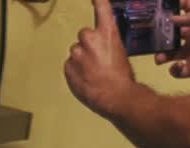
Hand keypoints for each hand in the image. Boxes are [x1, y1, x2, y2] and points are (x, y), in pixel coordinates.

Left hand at [65, 0, 137, 116]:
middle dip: (89, 44)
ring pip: (76, 51)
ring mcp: (76, 53)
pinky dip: (76, 70)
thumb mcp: (120, 51)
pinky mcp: (68, 67)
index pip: (101, 8)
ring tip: (93, 72)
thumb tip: (102, 44)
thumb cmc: (122, 77)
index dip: (97, 1)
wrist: (114, 96)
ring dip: (82, 58)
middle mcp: (89, 38)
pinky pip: (70, 65)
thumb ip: (108, 42)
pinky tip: (86, 78)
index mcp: (107, 32)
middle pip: (84, 34)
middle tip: (98, 58)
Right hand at [155, 0, 189, 85]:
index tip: (161, 6)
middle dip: (162, 34)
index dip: (176, 4)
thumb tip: (172, 18)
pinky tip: (180, 68)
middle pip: (174, 31)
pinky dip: (174, 69)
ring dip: (163, 54)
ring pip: (171, 51)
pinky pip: (176, 68)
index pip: (188, 6)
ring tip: (159, 59)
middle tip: (152, 37)